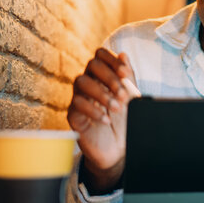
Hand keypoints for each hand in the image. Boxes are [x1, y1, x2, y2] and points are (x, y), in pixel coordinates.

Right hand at [67, 48, 135, 192]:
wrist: (117, 148)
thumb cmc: (123, 120)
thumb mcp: (130, 98)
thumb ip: (128, 77)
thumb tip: (124, 55)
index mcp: (103, 75)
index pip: (101, 55)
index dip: (112, 60)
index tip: (125, 73)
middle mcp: (90, 83)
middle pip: (92, 65)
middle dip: (109, 77)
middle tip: (123, 94)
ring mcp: (79, 97)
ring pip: (81, 82)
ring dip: (102, 94)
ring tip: (117, 109)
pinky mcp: (73, 114)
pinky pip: (77, 105)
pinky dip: (94, 111)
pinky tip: (106, 120)